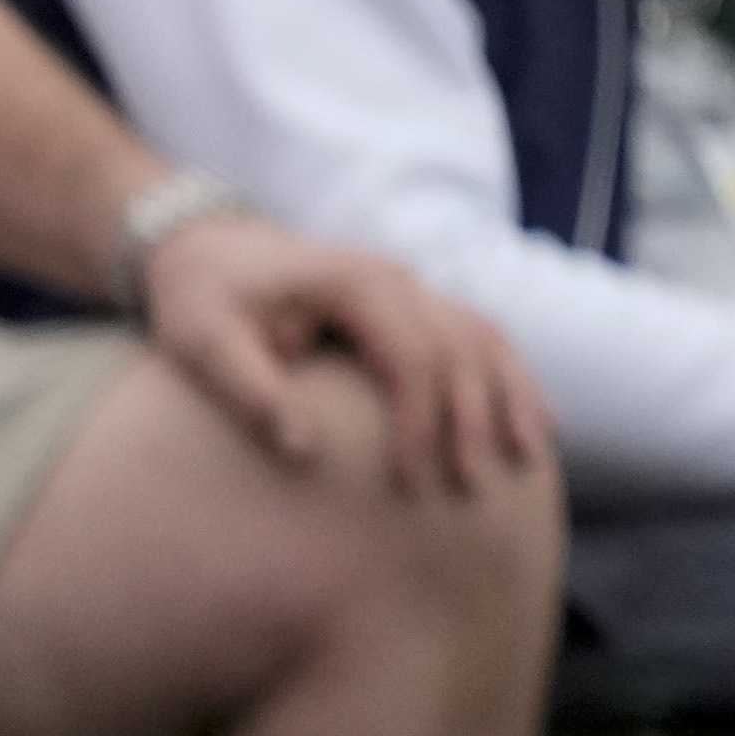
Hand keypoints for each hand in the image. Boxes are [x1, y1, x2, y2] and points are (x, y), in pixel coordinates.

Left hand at [133, 210, 549, 496]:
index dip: (419, 423)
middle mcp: (401, 281)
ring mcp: (414, 289)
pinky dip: (508, 375)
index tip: (409, 484)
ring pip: (485, 339)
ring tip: (532, 452)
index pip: (413, 359)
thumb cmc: (202, 299)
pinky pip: (478, 336)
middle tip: (470, 489)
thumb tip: (306, 452)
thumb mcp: (205, 344)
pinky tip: (531, 414)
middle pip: (460, 352)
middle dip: (471, 422)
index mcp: (359, 284)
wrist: (207, 247)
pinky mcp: (413, 306)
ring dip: (511, 395)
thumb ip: (254, 392)